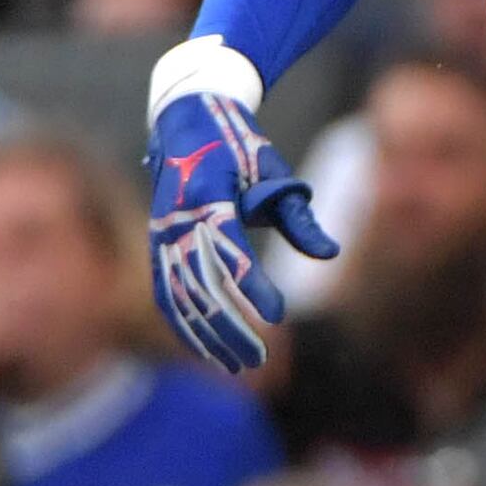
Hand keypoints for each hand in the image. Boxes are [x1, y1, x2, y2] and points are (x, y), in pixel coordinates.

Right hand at [148, 88, 337, 372]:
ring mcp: (160, 234)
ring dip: (206, 335)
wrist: (185, 119)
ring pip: (178, 297)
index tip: (279, 314)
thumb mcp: (272, 171)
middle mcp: (176, 219)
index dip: (252, 286)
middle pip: (201, 285)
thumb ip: (298, 215)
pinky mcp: (155, 245)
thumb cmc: (239, 147)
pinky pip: (165, 292)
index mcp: (208, 195)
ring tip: (235, 365)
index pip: (231, 251)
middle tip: (260, 359)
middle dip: (229, 326)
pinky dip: (184, 323)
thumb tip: (330, 254)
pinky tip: (205, 347)